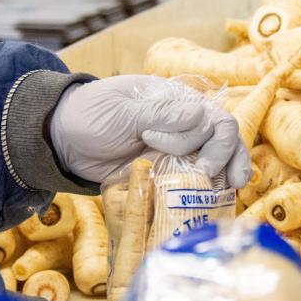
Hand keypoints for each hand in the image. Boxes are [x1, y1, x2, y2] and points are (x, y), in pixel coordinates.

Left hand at [48, 75, 251, 186]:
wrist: (64, 141)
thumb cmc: (91, 116)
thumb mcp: (121, 112)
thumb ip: (161, 114)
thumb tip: (201, 113)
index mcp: (177, 101)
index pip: (211, 116)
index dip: (200, 136)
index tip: (165, 147)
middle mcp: (185, 123)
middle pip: (223, 136)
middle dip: (226, 155)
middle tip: (215, 177)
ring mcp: (179, 149)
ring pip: (218, 157)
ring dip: (230, 170)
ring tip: (235, 187)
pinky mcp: (169, 172)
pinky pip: (197, 179)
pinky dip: (211, 188)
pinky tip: (220, 199)